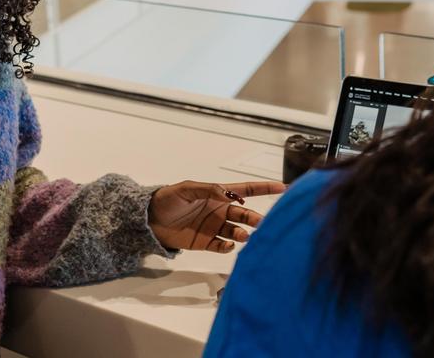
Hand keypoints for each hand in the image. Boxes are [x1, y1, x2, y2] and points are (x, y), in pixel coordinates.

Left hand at [149, 180, 285, 252]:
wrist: (149, 220)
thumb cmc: (167, 200)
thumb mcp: (186, 189)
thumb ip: (208, 190)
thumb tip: (228, 193)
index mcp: (219, 195)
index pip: (247, 190)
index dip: (265, 188)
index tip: (283, 187)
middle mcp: (221, 211)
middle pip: (246, 214)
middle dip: (256, 218)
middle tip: (262, 223)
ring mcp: (215, 228)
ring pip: (237, 232)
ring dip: (244, 234)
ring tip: (244, 236)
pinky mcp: (207, 243)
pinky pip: (222, 246)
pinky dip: (228, 247)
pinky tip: (227, 245)